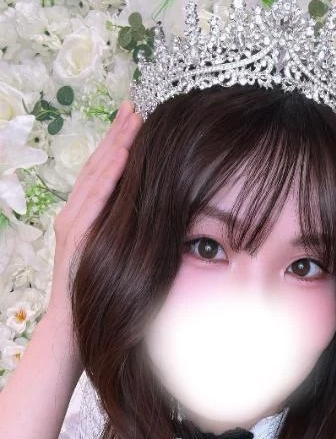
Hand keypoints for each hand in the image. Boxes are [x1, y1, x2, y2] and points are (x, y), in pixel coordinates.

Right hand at [46, 100, 142, 321]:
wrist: (70, 331)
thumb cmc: (100, 300)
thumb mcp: (119, 263)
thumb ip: (132, 240)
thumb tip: (160, 225)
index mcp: (85, 220)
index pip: (103, 174)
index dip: (119, 146)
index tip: (136, 122)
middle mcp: (75, 215)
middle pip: (98, 166)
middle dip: (117, 135)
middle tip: (134, 107)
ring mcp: (73, 223)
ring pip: (96, 175)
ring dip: (115, 145)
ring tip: (131, 119)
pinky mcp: (76, 235)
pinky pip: (95, 198)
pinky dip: (109, 174)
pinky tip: (123, 155)